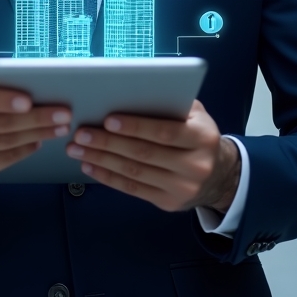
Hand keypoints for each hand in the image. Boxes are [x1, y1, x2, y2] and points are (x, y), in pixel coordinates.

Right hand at [0, 77, 70, 190]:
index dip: (3, 99)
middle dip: (35, 118)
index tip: (29, 101)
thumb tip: (41, 91)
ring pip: (4, 140)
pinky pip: (3, 158)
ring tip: (59, 128)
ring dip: (37, 134)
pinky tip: (39, 142)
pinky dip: (25, 150)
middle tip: (64, 115)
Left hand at [65, 99, 240, 213]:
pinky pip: (133, 189)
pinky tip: (90, 166)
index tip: (108, 119)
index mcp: (202, 137)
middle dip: (108, 143)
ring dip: (101, 160)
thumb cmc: (197, 134)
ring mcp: (181, 188)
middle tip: (81, 134)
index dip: (136, 126)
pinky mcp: (167, 203)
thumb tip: (130, 93)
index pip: (165, 132)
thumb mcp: (195, 114)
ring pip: (134, 173)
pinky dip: (108, 178)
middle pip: (144, 154)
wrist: (219, 175)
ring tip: (77, 149)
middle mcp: (195, 166)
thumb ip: (170, 104)